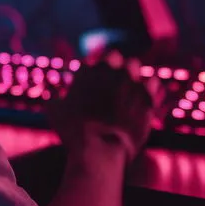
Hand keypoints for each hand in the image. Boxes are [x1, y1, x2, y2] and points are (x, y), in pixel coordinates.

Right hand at [48, 51, 162, 163]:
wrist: (100, 149)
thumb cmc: (74, 131)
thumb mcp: (54, 112)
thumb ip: (52, 97)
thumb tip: (51, 93)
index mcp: (87, 70)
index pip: (92, 59)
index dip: (93, 70)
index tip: (93, 82)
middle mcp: (109, 70)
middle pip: (114, 56)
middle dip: (113, 66)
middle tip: (112, 81)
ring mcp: (130, 81)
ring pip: (134, 64)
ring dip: (131, 73)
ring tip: (129, 87)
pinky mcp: (147, 96)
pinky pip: (153, 82)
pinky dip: (150, 87)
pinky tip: (145, 97)